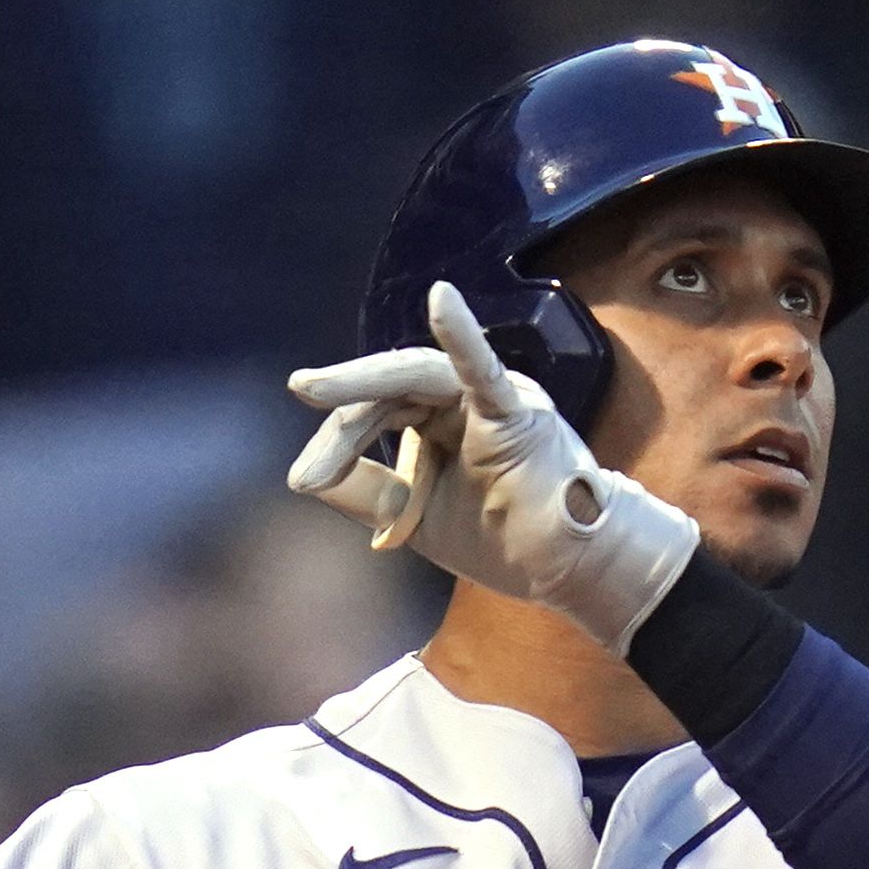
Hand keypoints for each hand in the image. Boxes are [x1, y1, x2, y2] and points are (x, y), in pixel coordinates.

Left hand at [286, 279, 700, 652]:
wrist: (564, 568)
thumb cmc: (499, 537)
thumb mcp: (413, 514)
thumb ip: (365, 490)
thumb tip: (307, 477)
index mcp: (438, 417)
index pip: (374, 413)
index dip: (335, 445)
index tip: (303, 480)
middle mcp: (462, 398)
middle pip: (387, 394)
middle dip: (340, 432)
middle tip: (304, 473)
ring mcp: (491, 398)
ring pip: (416, 376)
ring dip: (361, 384)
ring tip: (312, 386)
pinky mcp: (517, 412)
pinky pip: (486, 371)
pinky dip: (463, 334)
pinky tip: (442, 299)